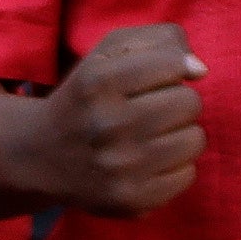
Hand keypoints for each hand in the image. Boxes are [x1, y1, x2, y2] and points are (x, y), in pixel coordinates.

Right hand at [37, 23, 206, 214]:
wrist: (40, 156)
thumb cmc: (87, 96)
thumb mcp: (109, 52)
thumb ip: (160, 40)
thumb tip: (199, 70)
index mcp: (98, 82)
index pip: (175, 64)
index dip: (171, 69)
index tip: (154, 78)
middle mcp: (107, 124)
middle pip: (190, 103)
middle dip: (175, 103)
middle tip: (149, 111)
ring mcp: (120, 167)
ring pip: (195, 139)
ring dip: (179, 135)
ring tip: (150, 137)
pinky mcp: (131, 199)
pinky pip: (188, 175)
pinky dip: (174, 167)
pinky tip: (147, 163)